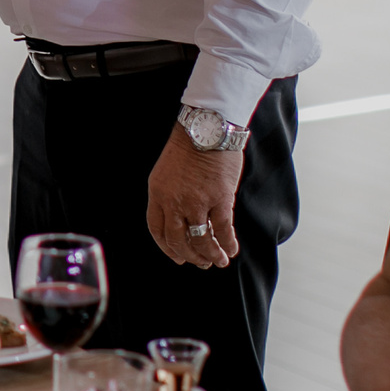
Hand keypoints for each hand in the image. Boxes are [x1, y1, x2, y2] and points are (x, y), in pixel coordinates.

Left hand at [145, 130, 242, 267]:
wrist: (207, 128)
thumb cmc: (190, 146)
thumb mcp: (167, 171)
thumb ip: (170, 195)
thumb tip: (183, 219)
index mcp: (158, 193)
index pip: (157, 230)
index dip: (167, 248)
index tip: (177, 257)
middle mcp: (174, 201)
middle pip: (178, 240)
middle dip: (189, 256)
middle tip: (199, 262)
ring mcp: (196, 202)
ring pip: (201, 240)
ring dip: (210, 255)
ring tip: (218, 262)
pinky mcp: (220, 200)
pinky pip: (223, 231)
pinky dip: (227, 244)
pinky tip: (231, 250)